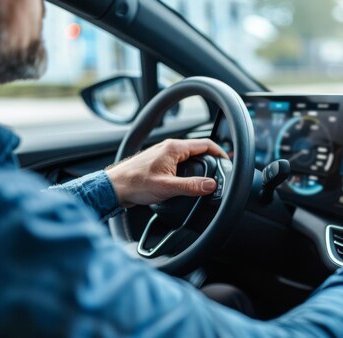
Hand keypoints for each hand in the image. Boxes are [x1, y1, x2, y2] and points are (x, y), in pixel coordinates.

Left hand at [106, 139, 227, 207]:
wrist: (114, 187)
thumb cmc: (134, 184)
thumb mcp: (167, 187)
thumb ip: (192, 186)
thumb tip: (211, 185)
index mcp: (174, 148)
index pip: (205, 144)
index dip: (220, 152)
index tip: (228, 162)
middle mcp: (169, 147)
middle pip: (198, 149)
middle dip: (212, 159)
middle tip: (221, 171)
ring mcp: (163, 153)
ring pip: (189, 156)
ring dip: (200, 164)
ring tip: (208, 177)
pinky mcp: (159, 162)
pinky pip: (180, 162)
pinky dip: (189, 168)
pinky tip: (188, 180)